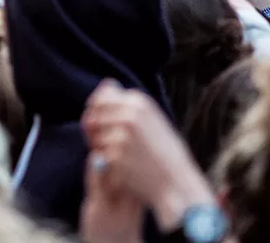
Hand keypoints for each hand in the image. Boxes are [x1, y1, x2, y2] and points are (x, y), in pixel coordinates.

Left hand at [82, 81, 207, 231]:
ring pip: (94, 137)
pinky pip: (98, 156)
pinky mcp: (114, 156)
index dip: (96, 111)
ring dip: (100, 147)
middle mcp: (127, 115)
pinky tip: (122, 169)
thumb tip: (105, 84)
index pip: (100, 99)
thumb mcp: (153, 119)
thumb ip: (129, 104)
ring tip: (121, 158)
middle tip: (107, 145)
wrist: (176, 183)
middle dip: (94, 130)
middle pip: (93, 117)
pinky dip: (106, 163)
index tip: (100, 123)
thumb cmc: (166, 154)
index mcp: (138, 102)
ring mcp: (119, 135)